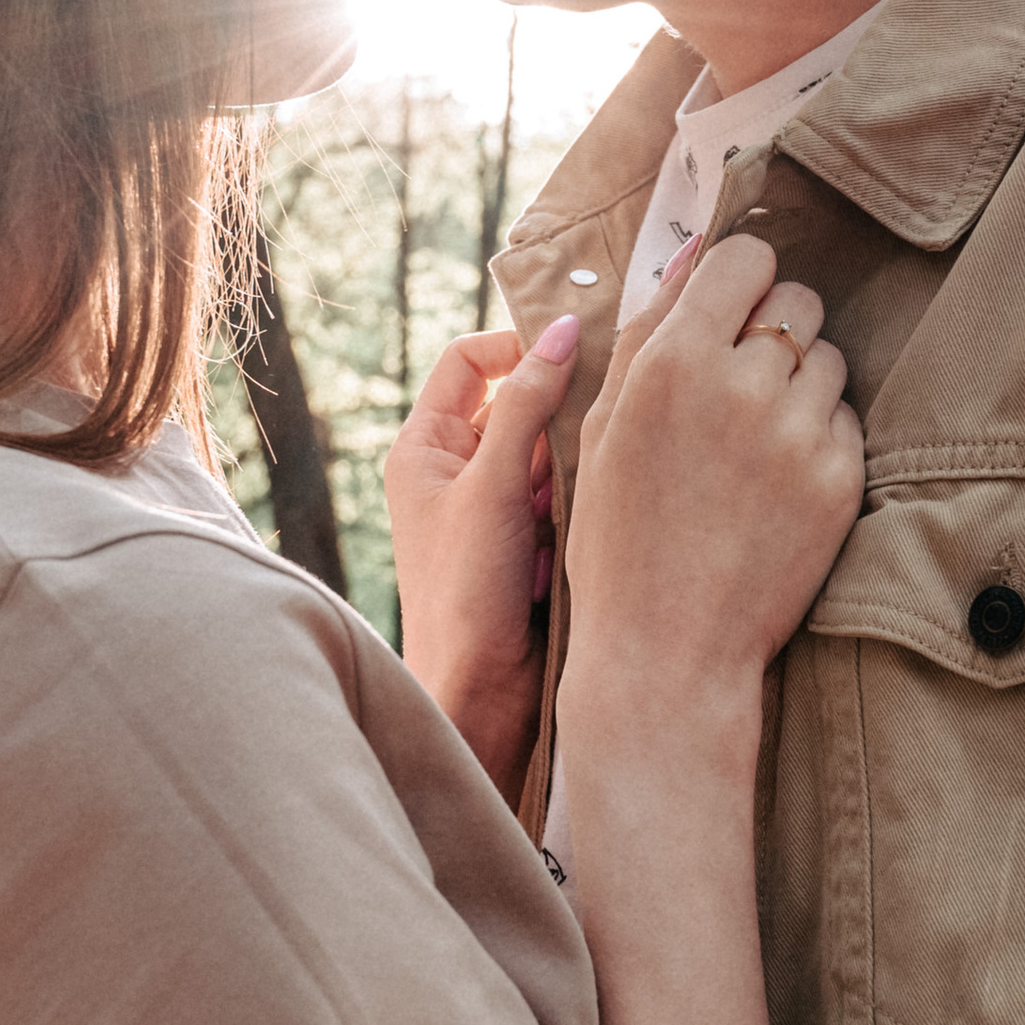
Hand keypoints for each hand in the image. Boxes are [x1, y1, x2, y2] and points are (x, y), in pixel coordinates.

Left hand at [386, 316, 580, 797]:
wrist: (479, 696)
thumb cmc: (465, 593)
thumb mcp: (495, 485)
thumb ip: (528, 403)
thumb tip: (560, 328)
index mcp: (424, 447)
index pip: (468, 360)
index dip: (514, 345)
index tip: (571, 349)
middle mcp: (455, 470)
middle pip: (517, 403)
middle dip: (558, 412)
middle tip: (600, 415)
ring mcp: (494, 507)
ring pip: (549, 451)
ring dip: (572, 464)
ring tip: (582, 493)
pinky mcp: (529, 542)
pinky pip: (564, 496)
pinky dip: (580, 502)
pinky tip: (586, 527)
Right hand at [566, 234, 862, 727]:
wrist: (667, 651)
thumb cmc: (620, 538)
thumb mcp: (603, 427)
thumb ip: (646, 331)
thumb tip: (692, 252)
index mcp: (672, 361)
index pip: (745, 256)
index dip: (742, 278)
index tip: (732, 308)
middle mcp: (741, 385)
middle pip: (798, 299)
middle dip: (776, 326)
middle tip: (744, 381)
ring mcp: (798, 433)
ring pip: (829, 359)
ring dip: (801, 385)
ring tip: (756, 444)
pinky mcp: (841, 479)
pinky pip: (846, 421)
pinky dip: (819, 440)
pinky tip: (777, 485)